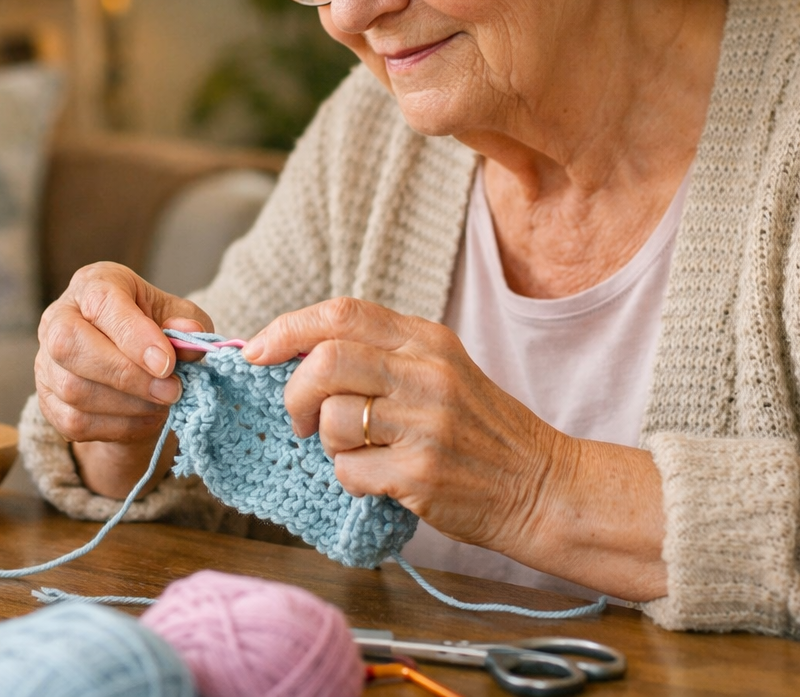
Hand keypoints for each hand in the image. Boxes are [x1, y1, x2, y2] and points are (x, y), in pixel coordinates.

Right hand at [36, 262, 212, 497]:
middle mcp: (58, 318)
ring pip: (74, 390)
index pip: (101, 302)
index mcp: (92, 284)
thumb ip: (186, 322)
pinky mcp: (47, 400)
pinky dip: (119, 426)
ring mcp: (46, 361)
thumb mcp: (176, 316)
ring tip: (164, 403)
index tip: (167, 363)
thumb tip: (192, 334)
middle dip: (127, 375)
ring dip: (129, 405)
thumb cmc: (152, 328)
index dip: (133, 335)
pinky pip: (75, 422)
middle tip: (172, 391)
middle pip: (70, 346)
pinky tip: (146, 417)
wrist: (129, 361)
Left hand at [243, 297, 667, 599]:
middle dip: (295, 391)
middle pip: (326, 361)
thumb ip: (381, 354)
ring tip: (356, 451)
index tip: (256, 351)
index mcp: (428, 340)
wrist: (543, 486)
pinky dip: (351, 478)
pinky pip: (349, 471)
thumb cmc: (480, 431)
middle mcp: (428, 374)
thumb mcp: (442, 370)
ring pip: (332, 418)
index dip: (287, 328)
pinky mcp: (422, 473)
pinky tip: (381, 479)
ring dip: (327, 442)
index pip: (341, 313)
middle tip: (301, 417)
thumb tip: (297, 351)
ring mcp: (427, 424)